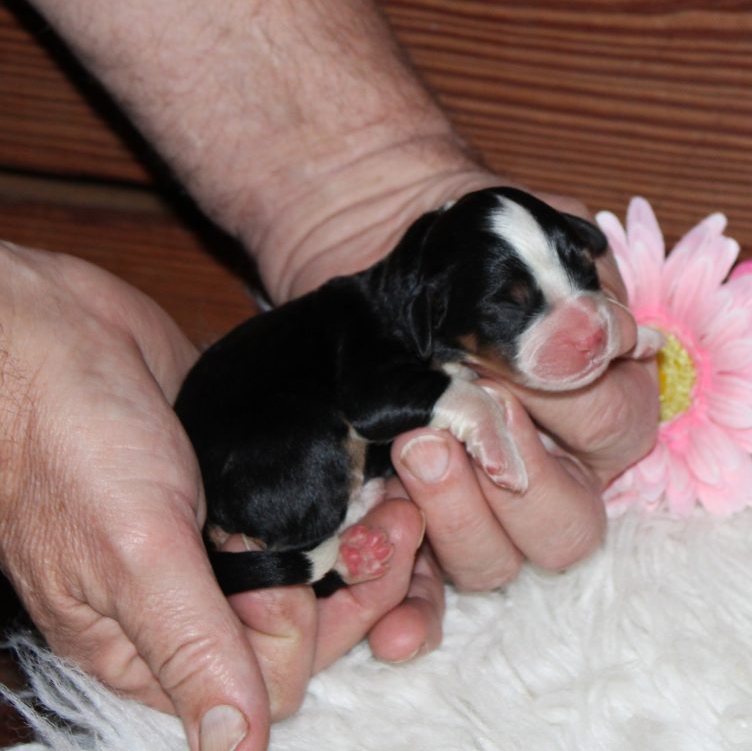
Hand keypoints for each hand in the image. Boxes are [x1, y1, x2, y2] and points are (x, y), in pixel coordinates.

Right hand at [0, 243, 441, 750]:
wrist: (60, 336)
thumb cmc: (70, 443)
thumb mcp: (130, 551)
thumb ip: (188, 645)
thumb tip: (236, 750)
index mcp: (152, 637)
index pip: (267, 673)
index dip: (312, 628)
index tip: (335, 570)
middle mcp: (193, 595)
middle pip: (303, 618)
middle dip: (357, 581)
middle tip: (397, 527)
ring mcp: (222, 536)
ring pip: (313, 563)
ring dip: (362, 539)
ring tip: (397, 502)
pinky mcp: (244, 483)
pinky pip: (308, 509)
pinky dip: (345, 500)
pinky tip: (376, 479)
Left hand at [391, 203, 658, 589]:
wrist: (395, 281)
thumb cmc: (466, 262)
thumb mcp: (518, 246)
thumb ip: (561, 280)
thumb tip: (589, 332)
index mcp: (597, 408)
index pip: (611, 426)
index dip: (564, 397)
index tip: (506, 357)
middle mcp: (552, 474)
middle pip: (564, 526)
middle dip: (513, 479)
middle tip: (448, 423)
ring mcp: (486, 511)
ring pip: (499, 563)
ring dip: (455, 522)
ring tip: (411, 453)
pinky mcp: (424, 531)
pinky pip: (432, 597)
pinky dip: (414, 617)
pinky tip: (393, 631)